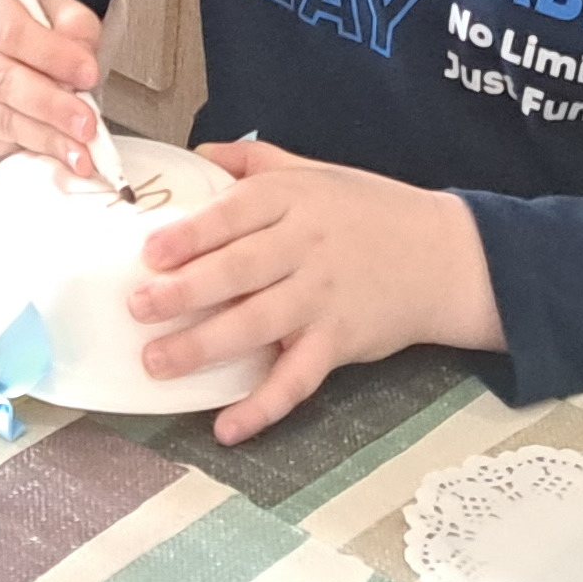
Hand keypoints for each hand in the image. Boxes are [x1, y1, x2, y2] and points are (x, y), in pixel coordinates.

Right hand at [0, 0, 104, 171]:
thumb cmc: (13, 15)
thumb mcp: (49, 3)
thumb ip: (72, 26)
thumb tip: (83, 66)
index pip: (7, 30)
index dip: (51, 55)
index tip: (87, 74)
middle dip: (50, 105)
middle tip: (86, 122)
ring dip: (42, 135)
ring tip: (78, 147)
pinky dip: (25, 146)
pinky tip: (53, 147)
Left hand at [129, 142, 505, 441]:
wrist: (445, 256)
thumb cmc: (370, 211)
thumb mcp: (316, 171)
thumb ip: (254, 162)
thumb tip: (198, 153)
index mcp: (293, 200)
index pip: (233, 215)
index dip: (190, 235)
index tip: (150, 252)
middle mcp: (306, 248)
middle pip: (238, 271)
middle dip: (184, 292)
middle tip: (138, 307)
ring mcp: (323, 298)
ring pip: (257, 325)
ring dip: (203, 346)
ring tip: (157, 361)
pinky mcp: (340, 341)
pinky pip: (297, 380)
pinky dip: (263, 407)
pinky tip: (227, 428)